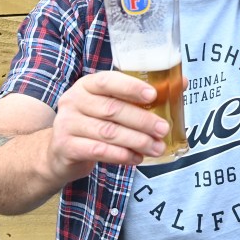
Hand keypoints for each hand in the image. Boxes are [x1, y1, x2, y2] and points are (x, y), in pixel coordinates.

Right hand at [49, 71, 169, 180]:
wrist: (58, 151)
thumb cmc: (95, 123)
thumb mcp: (111, 105)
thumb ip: (141, 96)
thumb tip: (181, 83)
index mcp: (88, 85)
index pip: (109, 81)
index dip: (131, 87)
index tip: (153, 95)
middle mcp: (74, 101)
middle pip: (113, 109)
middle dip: (142, 121)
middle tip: (164, 130)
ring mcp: (67, 124)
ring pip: (108, 132)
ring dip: (137, 141)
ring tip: (157, 147)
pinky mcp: (65, 146)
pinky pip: (98, 151)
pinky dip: (121, 155)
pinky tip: (136, 158)